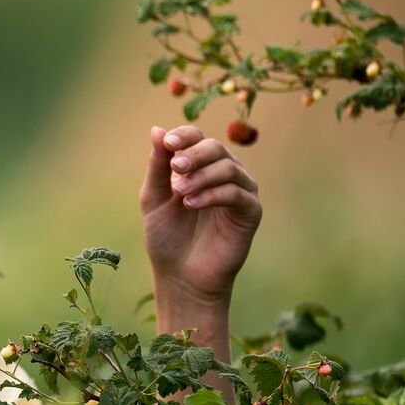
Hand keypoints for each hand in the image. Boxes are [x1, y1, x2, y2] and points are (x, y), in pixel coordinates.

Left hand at [140, 125, 261, 301]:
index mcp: (199, 166)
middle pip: (214, 148)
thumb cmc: (167, 237)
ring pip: (228, 168)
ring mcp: (240, 191)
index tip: (167, 143)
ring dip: (201, 176)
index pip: (196, 138)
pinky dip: (213, 194)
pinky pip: (237, 194)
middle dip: (193, 155)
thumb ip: (157, 166)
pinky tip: (191, 204)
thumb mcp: (154, 199)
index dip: (184, 136)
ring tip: (179, 193)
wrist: (180, 275)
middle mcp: (223, 174)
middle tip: (175, 168)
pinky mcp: (250, 212)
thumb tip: (156, 129)